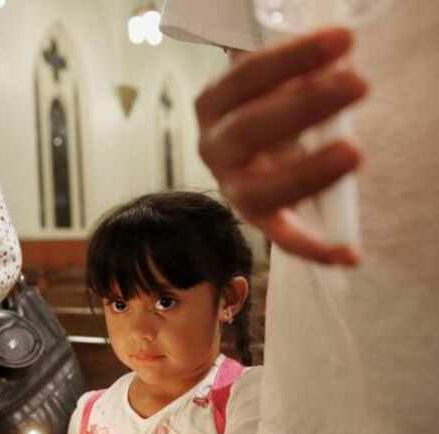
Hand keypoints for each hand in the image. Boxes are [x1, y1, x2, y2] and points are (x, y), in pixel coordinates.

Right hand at [196, 27, 367, 265]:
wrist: (255, 140)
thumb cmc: (270, 100)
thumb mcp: (272, 76)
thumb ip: (289, 65)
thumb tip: (332, 52)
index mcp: (214, 105)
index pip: (245, 79)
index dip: (290, 59)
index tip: (341, 40)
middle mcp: (214, 148)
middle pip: (249, 130)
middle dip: (305, 106)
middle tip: (357, 83)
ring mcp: (233, 188)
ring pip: (261, 190)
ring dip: (308, 173)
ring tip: (353, 152)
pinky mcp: (260, 219)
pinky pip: (283, 239)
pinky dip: (314, 249)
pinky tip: (348, 255)